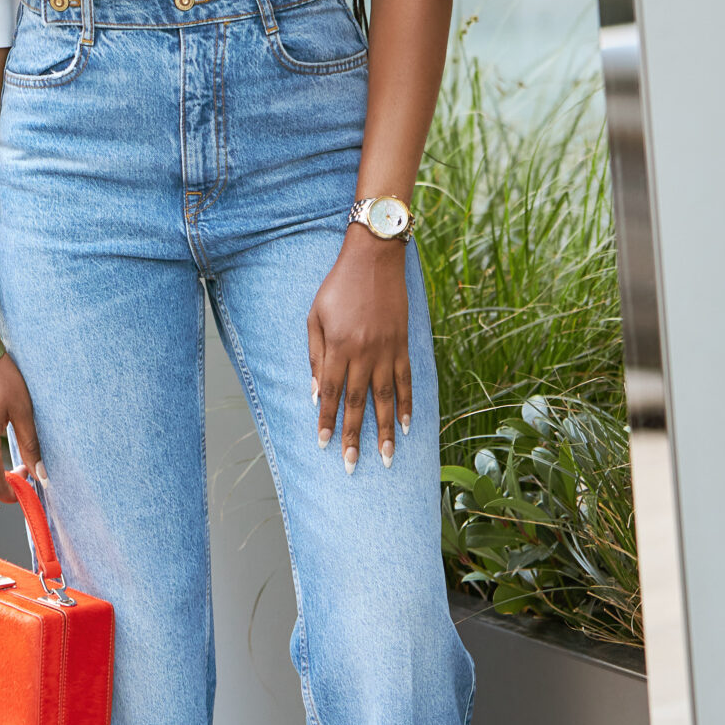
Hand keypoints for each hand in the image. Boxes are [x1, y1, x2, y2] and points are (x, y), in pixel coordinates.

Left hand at [308, 230, 412, 472]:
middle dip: (354, 436)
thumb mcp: (316, 316)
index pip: (331, 392)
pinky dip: (407, 404)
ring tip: (388, 458)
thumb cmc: (338, 286)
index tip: (324, 445)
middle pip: (357, 402)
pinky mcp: (403, 345)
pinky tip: (408, 425)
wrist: (374, 258)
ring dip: (386, 431)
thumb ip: (315, 355)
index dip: (327, 420)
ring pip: (386, 399)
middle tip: (352, 466)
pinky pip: (406, 381)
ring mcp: (387, 350)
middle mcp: (364, 352)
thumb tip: (316, 393)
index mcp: (339, 345)